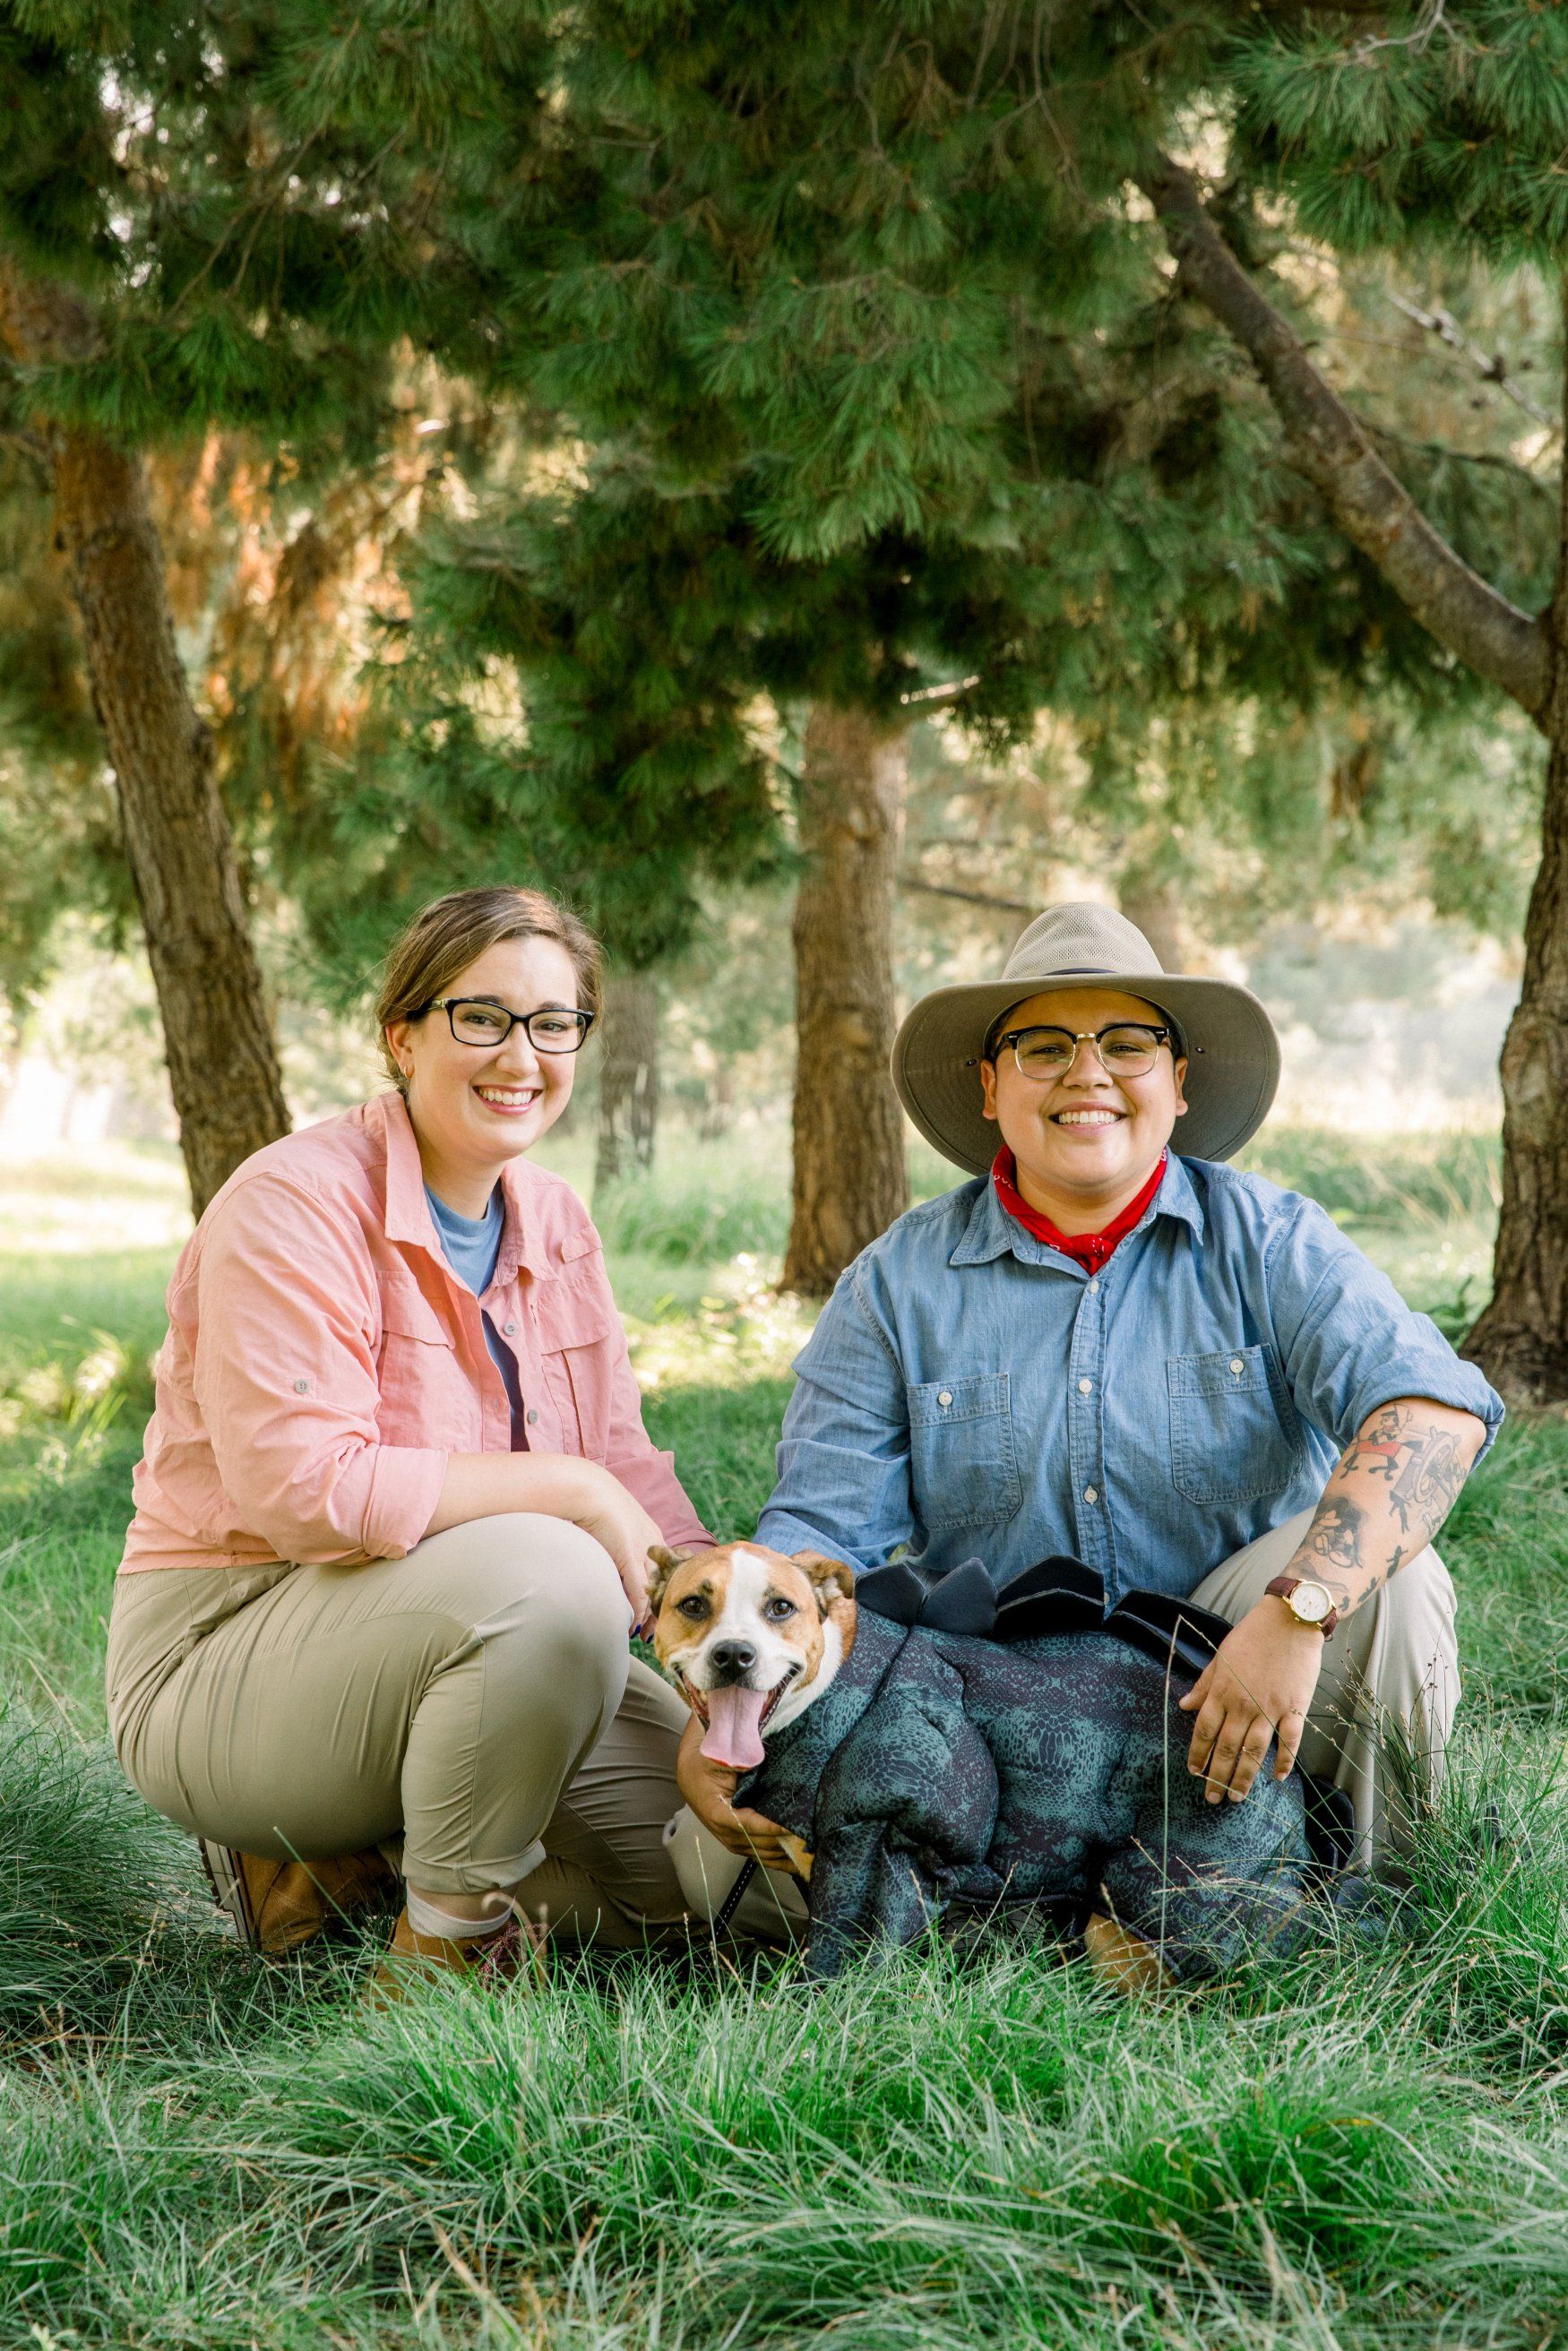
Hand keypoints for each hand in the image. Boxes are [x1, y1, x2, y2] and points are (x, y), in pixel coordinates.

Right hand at [561, 1465, 662, 1631]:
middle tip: (656, 1628)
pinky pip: (637, 1591)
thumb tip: (609, 1556)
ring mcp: (642, 1551)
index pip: (663, 1570)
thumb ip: (614, 1542)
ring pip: (653, 1590)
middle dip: (660, 1606)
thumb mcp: (610, 1523)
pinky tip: (634, 1626)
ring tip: (646, 1633)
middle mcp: (652, 1543)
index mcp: (650, 1533)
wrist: (585, 1489)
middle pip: (664, 1582)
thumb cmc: (590, 1500)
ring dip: (649, 1614)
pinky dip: (637, 1611)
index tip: (657, 1608)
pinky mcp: (629, 1557)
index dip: (660, 1590)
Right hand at [676, 1713, 799, 1870]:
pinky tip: (796, 1863)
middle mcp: (724, 1832)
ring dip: (784, 1856)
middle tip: (810, 1841)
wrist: (691, 1774)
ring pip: (761, 1854)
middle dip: (783, 1844)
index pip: (747, 1824)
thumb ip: (737, 1761)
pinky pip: (759, 1855)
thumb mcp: (717, 1758)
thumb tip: (758, 1762)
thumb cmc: (705, 1764)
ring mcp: (731, 1840)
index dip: (769, 1828)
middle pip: (758, 1843)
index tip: (790, 1827)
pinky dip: (778, 1860)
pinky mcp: (738, 1842)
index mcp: (717, 1812)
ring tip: (810, 1856)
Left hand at [1177, 1597, 1325, 1804]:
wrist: (1289, 1620)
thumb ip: (1204, 1684)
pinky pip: (1290, 1741)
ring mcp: (1271, 1707)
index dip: (1198, 1753)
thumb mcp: (1221, 1657)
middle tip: (1213, 1798)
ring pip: (1255, 1751)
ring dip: (1245, 1777)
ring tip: (1237, 1797)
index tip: (1194, 1772)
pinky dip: (1284, 1761)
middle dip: (1218, 1776)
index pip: (1204, 1730)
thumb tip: (1183, 1705)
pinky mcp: (1295, 1707)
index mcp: (1222, 1691)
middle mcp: (1244, 1703)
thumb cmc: (1252, 1636)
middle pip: (1227, 1747)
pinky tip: (1279, 1777)